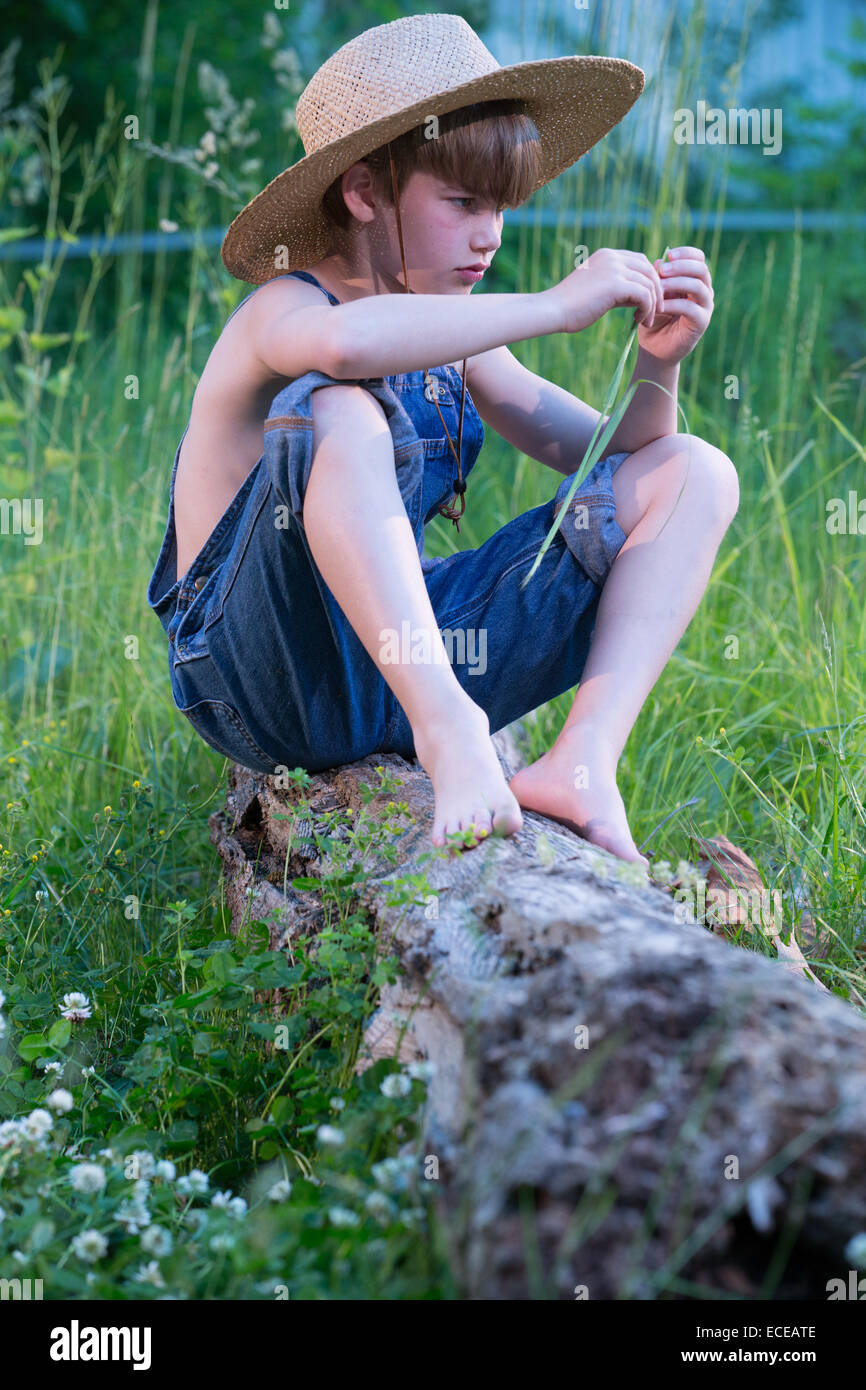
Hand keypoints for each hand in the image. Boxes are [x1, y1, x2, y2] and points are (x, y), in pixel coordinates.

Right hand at [547, 247, 663, 335]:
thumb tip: (642, 297)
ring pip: (649, 284)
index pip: (640, 261)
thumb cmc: (571, 307)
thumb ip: (620, 290)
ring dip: (652, 305)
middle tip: (657, 311)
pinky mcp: (616, 284)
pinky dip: (647, 310)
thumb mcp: (599, 293)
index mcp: (607, 256)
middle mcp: (612, 257)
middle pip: (649, 270)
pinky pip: (644, 295)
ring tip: (645, 321)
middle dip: (657, 291)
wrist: (553, 311)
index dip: (649, 280)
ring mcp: (614, 269)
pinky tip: (639, 321)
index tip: (649, 300)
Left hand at [638, 246, 713, 364]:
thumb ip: (658, 278)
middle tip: (662, 270)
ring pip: (698, 287)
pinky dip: (674, 304)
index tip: (669, 255)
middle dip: (681, 266)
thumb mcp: (654, 294)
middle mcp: (704, 291)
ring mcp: (705, 307)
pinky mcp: (701, 323)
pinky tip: (661, 306)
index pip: (699, 259)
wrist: (654, 347)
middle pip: (701, 269)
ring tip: (659, 287)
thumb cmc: (654, 318)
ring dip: (677, 283)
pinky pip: (691, 308)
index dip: (686, 253)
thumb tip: (658, 261)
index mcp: (694, 280)